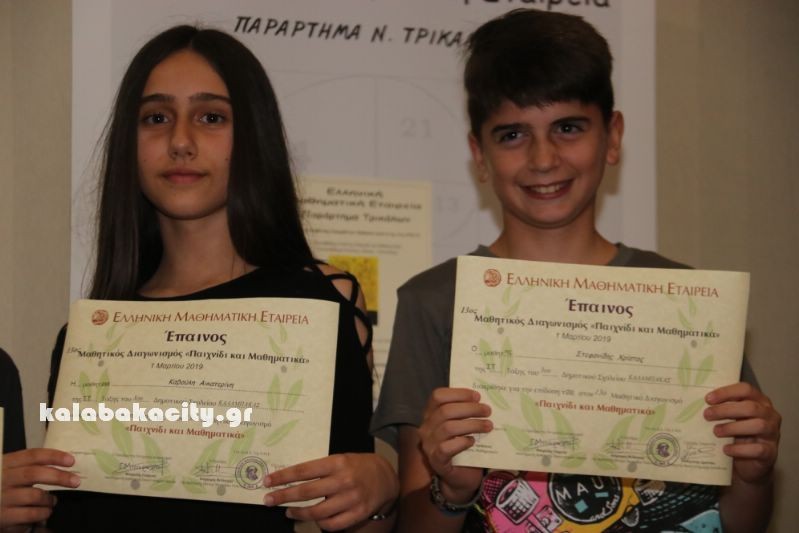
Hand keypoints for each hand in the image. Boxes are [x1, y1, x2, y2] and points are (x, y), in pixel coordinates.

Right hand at [1, 449, 78, 529]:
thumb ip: (30, 467)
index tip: (71, 460)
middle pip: (34, 474)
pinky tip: (44, 513)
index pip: (32, 455)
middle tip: (76, 481)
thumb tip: (63, 464)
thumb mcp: (10, 472)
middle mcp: (2, 479)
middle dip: (59, 477)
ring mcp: (1, 498)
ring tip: (53, 501)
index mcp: (5, 463)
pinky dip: (42, 513)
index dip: (53, 456)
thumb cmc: (1, 487)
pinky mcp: (2, 516)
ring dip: (49, 499)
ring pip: (34, 496)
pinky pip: (30, 515)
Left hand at [263, 453, 397, 530]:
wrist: (385, 478)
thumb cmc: (356, 466)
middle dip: (283, 496)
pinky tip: (314, 519)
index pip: (304, 470)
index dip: (284, 476)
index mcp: (337, 462)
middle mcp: (343, 480)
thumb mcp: (340, 459)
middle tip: (268, 500)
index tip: (268, 481)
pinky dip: (319, 524)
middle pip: (307, 491)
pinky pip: (332, 524)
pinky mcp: (357, 514)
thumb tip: (291, 480)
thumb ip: (320, 469)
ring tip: (289, 511)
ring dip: (298, 513)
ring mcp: (351, 499)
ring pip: (317, 512)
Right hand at [418, 387, 491, 502]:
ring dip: (471, 424)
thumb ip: (466, 413)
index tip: (477, 396)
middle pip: (445, 410)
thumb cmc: (463, 446)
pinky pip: (446, 448)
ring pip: (448, 428)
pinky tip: (472, 441)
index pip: (438, 396)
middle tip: (488, 411)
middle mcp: (426, 427)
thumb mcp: (463, 425)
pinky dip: (461, 442)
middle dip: (470, 408)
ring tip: (488, 426)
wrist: (461, 477)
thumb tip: (485, 399)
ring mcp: (429, 444)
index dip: (458, 393)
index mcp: (431, 414)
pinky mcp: (436, 460)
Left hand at [705, 382, 780, 483]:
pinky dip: (739, 449)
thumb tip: (694, 403)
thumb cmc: (737, 434)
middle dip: (726, 410)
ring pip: (758, 425)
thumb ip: (721, 409)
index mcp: (759, 401)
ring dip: (733, 428)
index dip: (727, 392)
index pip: (746, 389)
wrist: (749, 462)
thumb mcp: (730, 418)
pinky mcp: (771, 452)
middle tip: (707, 415)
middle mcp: (769, 415)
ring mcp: (772, 433)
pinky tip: (726, 449)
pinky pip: (758, 449)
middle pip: (750, 407)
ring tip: (716, 432)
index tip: (708, 399)